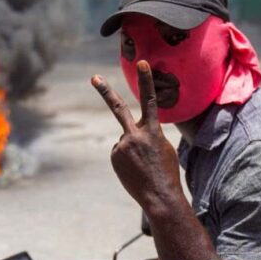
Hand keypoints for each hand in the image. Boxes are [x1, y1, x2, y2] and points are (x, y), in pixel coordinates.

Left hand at [91, 60, 182, 213]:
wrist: (159, 196)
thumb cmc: (166, 172)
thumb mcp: (164, 148)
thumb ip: (148, 135)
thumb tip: (130, 135)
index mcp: (153, 132)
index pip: (150, 100)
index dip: (146, 80)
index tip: (142, 63)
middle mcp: (134, 136)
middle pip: (118, 108)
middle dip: (105, 91)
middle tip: (94, 77)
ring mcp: (121, 146)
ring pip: (124, 141)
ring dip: (131, 151)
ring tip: (142, 166)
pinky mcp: (114, 156)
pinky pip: (119, 152)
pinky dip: (125, 159)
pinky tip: (134, 170)